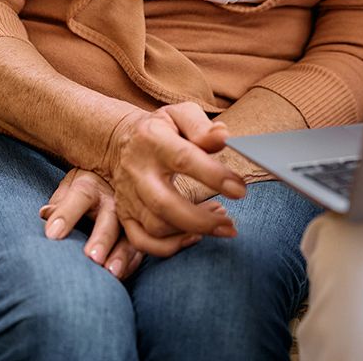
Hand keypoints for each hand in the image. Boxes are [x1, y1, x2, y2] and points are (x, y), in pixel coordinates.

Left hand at [39, 168, 148, 279]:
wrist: (111, 179)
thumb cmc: (82, 190)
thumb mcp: (68, 189)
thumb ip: (58, 203)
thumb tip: (45, 213)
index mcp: (90, 185)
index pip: (79, 197)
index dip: (67, 214)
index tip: (52, 234)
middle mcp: (112, 199)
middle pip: (110, 217)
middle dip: (102, 238)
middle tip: (93, 257)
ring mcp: (128, 215)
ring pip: (129, 234)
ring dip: (121, 254)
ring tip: (111, 272)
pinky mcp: (138, 231)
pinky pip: (139, 247)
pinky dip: (131, 262)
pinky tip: (121, 275)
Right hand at [102, 103, 245, 256]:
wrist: (122, 140)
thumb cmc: (162, 128)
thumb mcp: (180, 115)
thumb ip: (202, 127)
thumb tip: (225, 137)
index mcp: (153, 140)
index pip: (183, 159)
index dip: (213, 175)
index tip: (240, 189)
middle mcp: (137, 170)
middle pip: (164, 204)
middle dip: (201, 219)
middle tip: (230, 224)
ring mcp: (129, 196)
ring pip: (156, 226)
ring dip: (191, 231)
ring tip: (220, 222)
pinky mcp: (125, 214)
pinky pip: (143, 242)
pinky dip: (169, 247)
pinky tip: (194, 237)